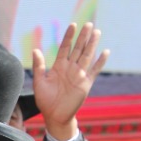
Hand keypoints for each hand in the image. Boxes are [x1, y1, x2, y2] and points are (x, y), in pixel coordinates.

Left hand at [32, 22, 108, 140]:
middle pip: (78, 49)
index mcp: (59, 66)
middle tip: (89, 24)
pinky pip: (94, 71)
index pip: (65, 48)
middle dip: (83, 37)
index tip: (73, 25)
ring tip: (97, 32)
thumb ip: (39, 66)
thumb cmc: (45, 100)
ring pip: (87, 56)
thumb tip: (35, 50)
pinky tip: (105, 52)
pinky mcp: (86, 84)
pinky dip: (100, 62)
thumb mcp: (39, 82)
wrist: (55, 116)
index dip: (69, 37)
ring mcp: (79, 75)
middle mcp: (70, 68)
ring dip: (92, 45)